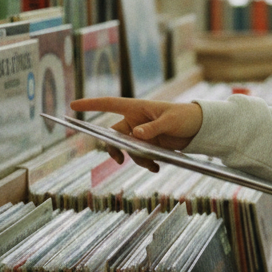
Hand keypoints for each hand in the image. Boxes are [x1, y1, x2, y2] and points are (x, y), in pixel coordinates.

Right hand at [69, 97, 202, 170]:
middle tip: (119, 159)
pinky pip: (140, 156)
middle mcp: (135, 120)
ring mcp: (141, 134)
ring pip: (128, 149)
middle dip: (115, 148)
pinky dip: (146, 163)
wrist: (199, 128)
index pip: (109, 104)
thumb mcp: (170, 121)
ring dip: (137, 158)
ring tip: (153, 165)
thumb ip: (153, 128)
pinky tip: (156, 167)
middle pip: (114, 134)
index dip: (90, 104)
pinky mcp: (149, 145)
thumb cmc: (184, 116)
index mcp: (137, 107)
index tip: (72, 106)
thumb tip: (135, 135)